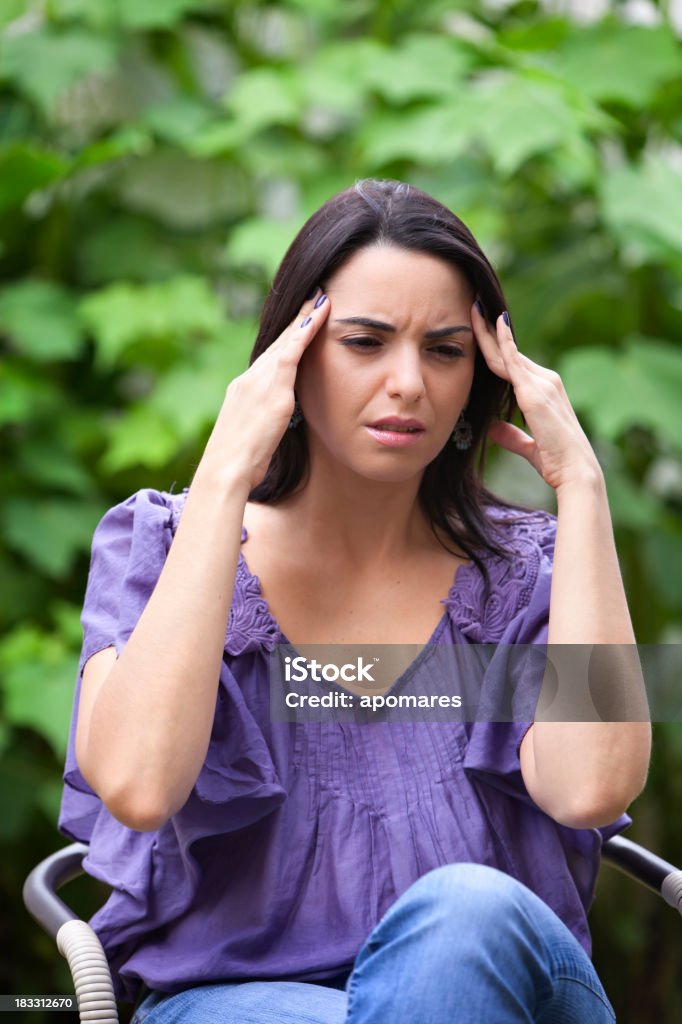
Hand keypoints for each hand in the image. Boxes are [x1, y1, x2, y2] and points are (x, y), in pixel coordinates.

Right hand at [198, 288, 330, 491]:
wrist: (225, 469)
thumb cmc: (237, 465)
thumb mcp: (250, 439)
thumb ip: (264, 424)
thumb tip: (272, 427)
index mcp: (242, 391)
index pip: (269, 359)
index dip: (285, 339)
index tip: (297, 322)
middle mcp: (249, 379)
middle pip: (277, 343)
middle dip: (295, 319)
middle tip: (312, 296)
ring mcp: (259, 381)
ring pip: (286, 341)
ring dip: (304, 317)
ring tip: (321, 297)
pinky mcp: (273, 388)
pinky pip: (292, 351)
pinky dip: (306, 330)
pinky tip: (320, 313)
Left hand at [471, 301, 601, 492]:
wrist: (576, 470)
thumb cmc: (557, 461)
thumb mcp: (530, 446)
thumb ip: (511, 436)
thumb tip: (492, 429)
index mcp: (546, 391)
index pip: (515, 364)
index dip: (498, 347)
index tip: (483, 330)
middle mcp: (546, 381)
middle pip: (510, 352)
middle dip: (490, 331)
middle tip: (473, 308)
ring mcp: (542, 384)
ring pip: (508, 353)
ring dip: (489, 331)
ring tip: (473, 309)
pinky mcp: (535, 392)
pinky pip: (513, 361)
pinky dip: (501, 341)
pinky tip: (492, 324)